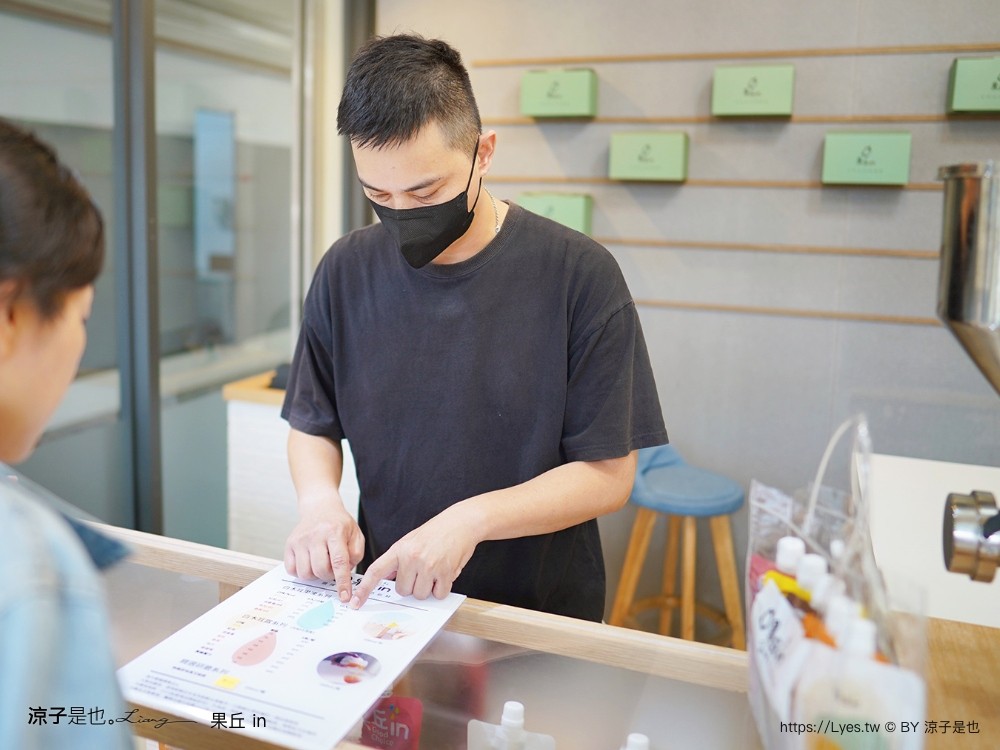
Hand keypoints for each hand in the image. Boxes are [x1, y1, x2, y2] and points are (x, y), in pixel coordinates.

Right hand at [284, 504, 364, 603]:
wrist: (319, 508)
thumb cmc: (339, 524)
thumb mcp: (355, 534)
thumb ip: (356, 553)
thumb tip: (346, 572)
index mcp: (334, 532)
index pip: (338, 562)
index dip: (342, 582)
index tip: (344, 597)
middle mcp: (315, 535)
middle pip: (320, 570)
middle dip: (329, 576)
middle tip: (333, 569)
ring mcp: (300, 540)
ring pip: (305, 573)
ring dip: (316, 575)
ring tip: (321, 564)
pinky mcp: (289, 545)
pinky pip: (292, 570)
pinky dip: (302, 572)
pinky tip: (310, 563)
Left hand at [350, 505, 478, 607]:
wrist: (461, 522)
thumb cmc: (436, 532)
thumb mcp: (411, 541)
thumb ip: (399, 560)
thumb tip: (389, 580)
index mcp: (399, 549)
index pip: (376, 571)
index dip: (364, 589)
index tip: (355, 602)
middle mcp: (411, 558)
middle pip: (403, 591)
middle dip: (412, 585)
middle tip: (422, 570)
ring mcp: (428, 566)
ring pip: (420, 594)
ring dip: (428, 588)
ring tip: (435, 569)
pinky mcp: (444, 573)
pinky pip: (438, 594)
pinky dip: (442, 588)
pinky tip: (445, 573)